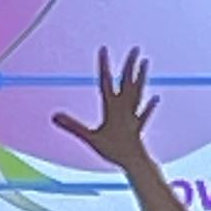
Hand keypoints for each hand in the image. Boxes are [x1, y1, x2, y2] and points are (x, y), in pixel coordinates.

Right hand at [51, 45, 153, 175]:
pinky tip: (156, 98)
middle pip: (128, 82)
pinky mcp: (139, 126)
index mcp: (113, 107)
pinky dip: (150, 105)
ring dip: (142, 77)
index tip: (104, 49)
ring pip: (138, 92)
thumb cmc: (113, 150)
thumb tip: (54, 116)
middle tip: (135, 48)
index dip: (104, 64)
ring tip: (146, 62)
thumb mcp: (90, 138)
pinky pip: (145, 113)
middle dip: (130, 65)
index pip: (107, 81)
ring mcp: (134, 115)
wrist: (134, 161)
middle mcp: (125, 107)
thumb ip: (72, 126)